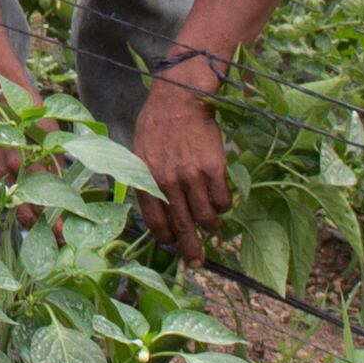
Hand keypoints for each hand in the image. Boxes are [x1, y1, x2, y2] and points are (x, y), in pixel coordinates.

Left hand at [131, 81, 234, 251]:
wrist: (181, 99)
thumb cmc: (157, 124)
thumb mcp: (139, 153)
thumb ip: (145, 181)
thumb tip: (154, 207)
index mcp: (147, 179)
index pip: (155, 220)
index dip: (165, 236)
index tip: (172, 244)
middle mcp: (168, 182)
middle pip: (182, 225)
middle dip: (191, 249)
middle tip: (197, 263)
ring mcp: (192, 176)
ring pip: (206, 216)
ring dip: (211, 226)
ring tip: (214, 227)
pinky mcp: (214, 168)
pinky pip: (223, 200)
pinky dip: (224, 205)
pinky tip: (222, 201)